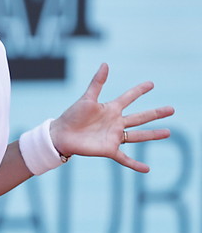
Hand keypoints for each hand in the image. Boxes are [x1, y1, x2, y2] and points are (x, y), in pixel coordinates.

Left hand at [49, 63, 174, 172]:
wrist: (61, 135)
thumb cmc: (72, 115)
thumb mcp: (87, 98)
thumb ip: (97, 82)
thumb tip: (105, 64)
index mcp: (110, 109)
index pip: (129, 97)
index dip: (139, 90)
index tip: (151, 84)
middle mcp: (115, 122)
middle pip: (140, 117)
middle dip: (155, 113)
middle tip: (172, 109)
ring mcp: (113, 136)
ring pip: (138, 135)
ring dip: (152, 134)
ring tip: (168, 133)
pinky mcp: (109, 150)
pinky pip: (125, 159)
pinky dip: (136, 164)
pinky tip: (147, 169)